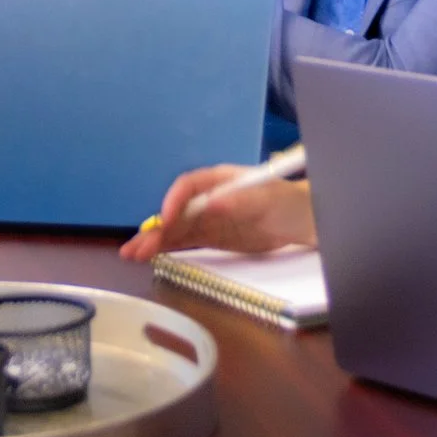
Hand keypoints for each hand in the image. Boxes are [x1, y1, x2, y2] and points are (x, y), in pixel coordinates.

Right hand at [118, 165, 317, 260]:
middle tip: (137, 247)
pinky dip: (168, 249)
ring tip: (132, 255)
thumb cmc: (287, 201)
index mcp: (219, 180)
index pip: (189, 187)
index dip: (174, 201)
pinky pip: (186, 242)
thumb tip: (211, 203)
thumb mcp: (268, 197)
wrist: (304, 222)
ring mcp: (210, 219)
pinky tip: (150, 256)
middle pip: (177, 212)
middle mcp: (209, 198)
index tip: (165, 219)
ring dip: (155, 241)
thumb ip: (239, 200)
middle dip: (157, 229)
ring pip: (177, 229)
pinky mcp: (214, 237)